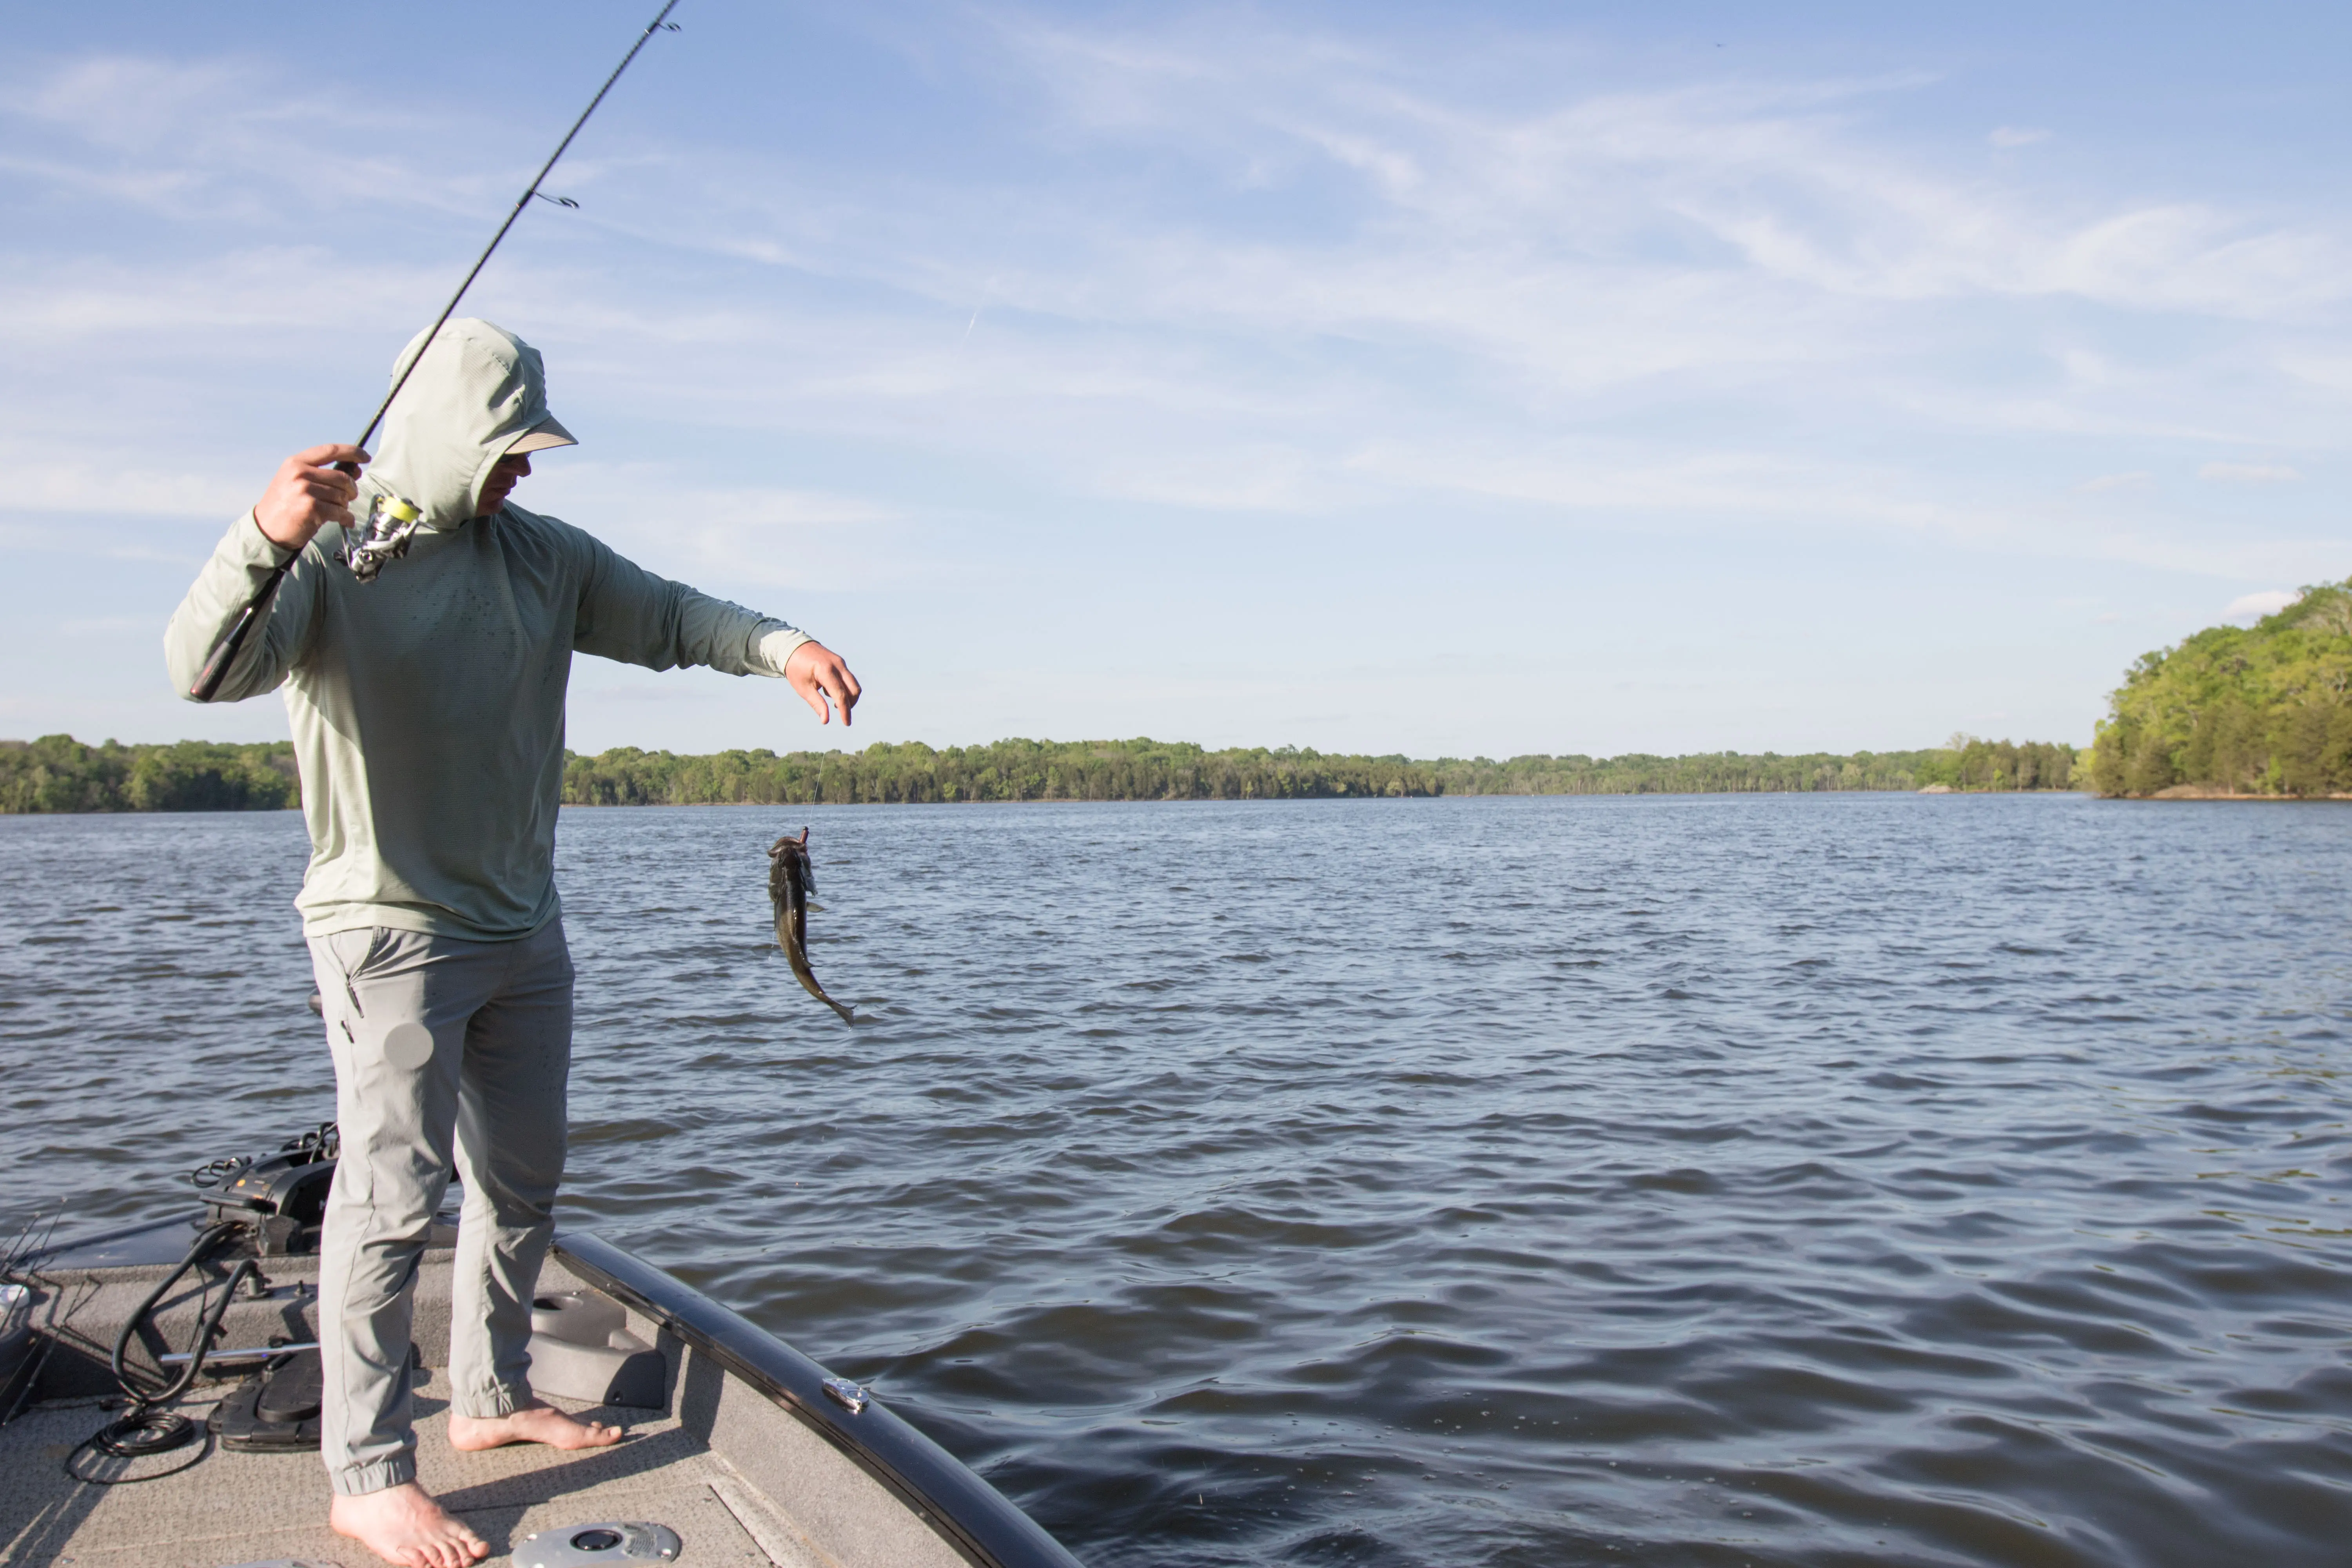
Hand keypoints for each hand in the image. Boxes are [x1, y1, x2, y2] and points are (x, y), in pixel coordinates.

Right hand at [253, 444, 368, 549]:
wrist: (267, 528)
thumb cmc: (285, 505)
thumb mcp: (297, 481)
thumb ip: (324, 474)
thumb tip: (355, 470)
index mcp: (296, 463)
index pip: (330, 450)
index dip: (352, 452)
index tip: (364, 456)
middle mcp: (300, 473)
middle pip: (342, 477)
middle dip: (351, 489)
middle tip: (349, 497)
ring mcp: (305, 490)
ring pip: (342, 495)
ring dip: (345, 505)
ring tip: (336, 510)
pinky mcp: (311, 508)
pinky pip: (340, 512)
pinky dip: (346, 518)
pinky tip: (345, 521)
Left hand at [785, 640, 860, 727]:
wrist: (794, 647)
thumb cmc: (796, 669)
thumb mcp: (803, 688)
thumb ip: (817, 704)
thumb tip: (825, 721)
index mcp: (826, 671)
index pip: (841, 695)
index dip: (845, 711)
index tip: (846, 723)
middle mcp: (837, 665)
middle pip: (854, 690)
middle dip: (851, 704)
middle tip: (840, 713)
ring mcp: (841, 662)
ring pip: (853, 684)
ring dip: (848, 696)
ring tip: (832, 700)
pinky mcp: (841, 662)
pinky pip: (848, 678)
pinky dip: (844, 688)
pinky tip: (829, 689)